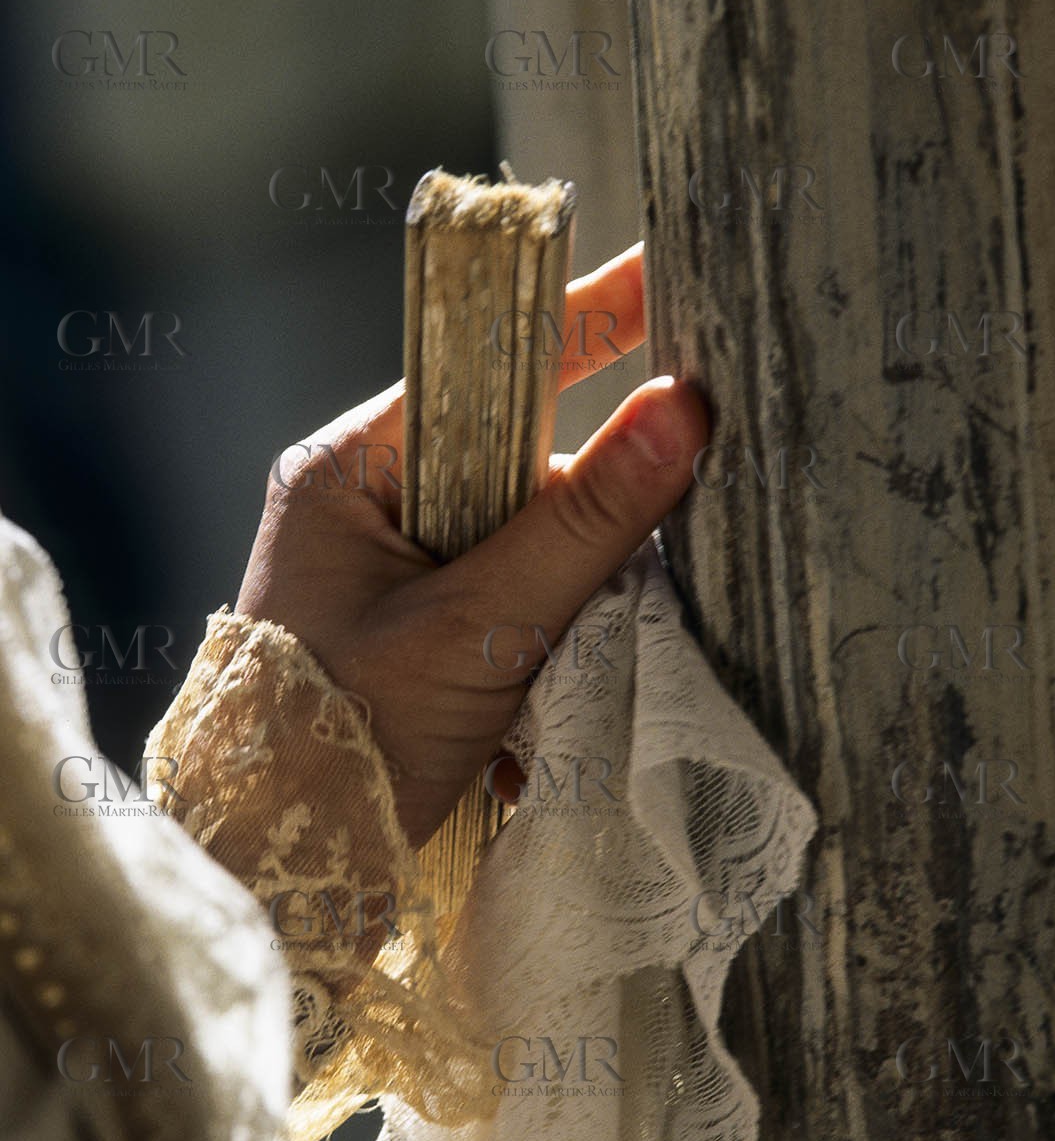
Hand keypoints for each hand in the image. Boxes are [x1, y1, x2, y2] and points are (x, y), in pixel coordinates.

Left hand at [236, 244, 708, 850]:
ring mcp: (389, 570)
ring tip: (557, 671)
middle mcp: (366, 505)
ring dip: (564, 598)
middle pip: (513, 462)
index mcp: (350, 471)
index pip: (481, 368)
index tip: (667, 276)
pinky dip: (539, 645)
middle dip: (579, 512)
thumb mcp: (475, 629)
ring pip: (520, 541)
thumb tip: (684, 413)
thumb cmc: (347, 739)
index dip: (578, 324)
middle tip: (641, 551)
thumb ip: (581, 523)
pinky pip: (506, 601)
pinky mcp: (414, 631)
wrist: (284, 865)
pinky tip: (530, 711)